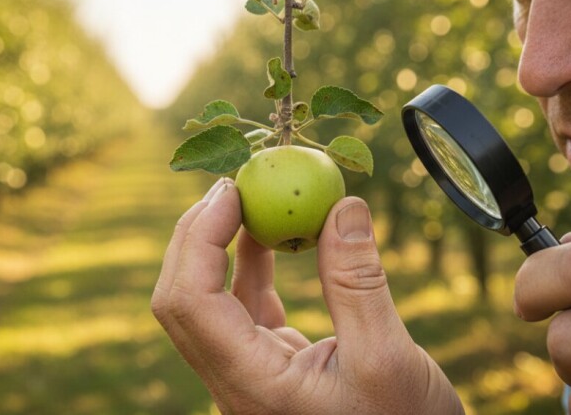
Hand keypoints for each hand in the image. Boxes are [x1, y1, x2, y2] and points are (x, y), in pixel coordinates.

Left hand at [152, 178, 462, 414]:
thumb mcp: (389, 357)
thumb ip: (357, 282)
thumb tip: (342, 205)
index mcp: (251, 386)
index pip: (189, 303)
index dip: (199, 238)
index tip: (231, 189)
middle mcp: (236, 382)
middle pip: (181, 300)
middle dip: (197, 236)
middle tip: (232, 184)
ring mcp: (248, 374)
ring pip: (206, 302)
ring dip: (220, 246)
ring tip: (249, 197)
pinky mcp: (269, 365)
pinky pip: (241, 308)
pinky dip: (249, 266)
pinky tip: (268, 234)